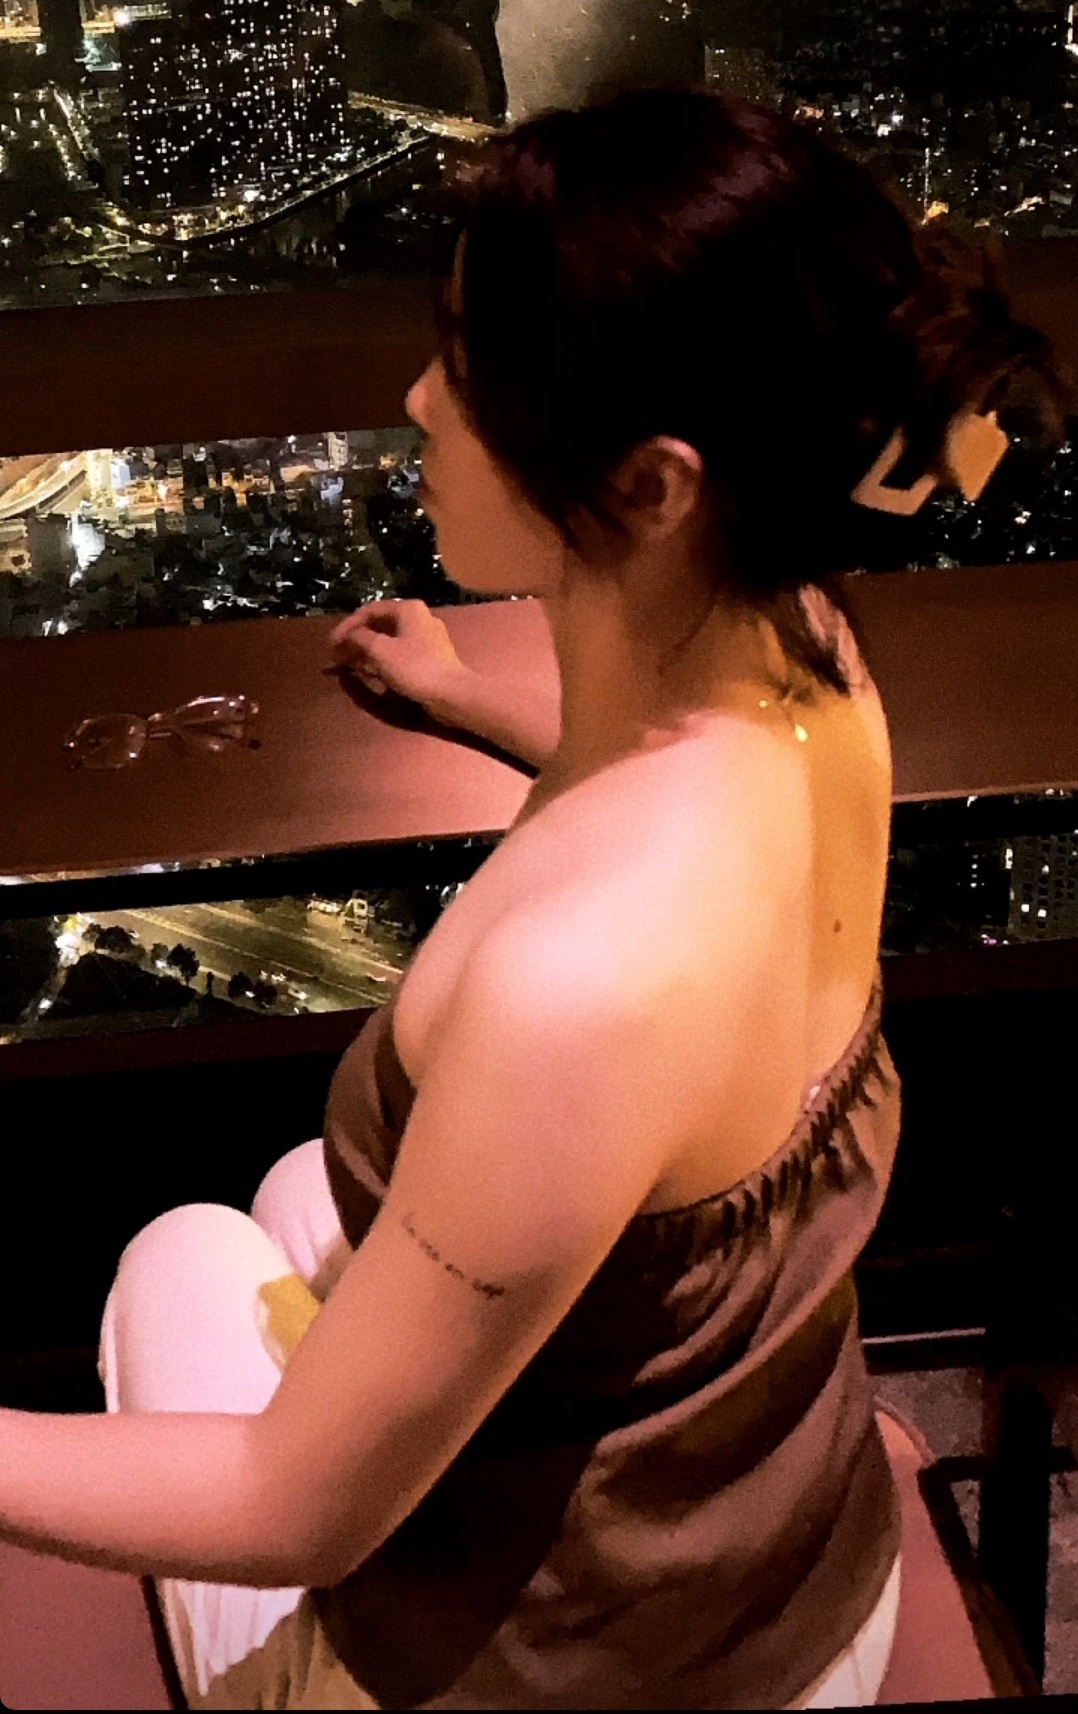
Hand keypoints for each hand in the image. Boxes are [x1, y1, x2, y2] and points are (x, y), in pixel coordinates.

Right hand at [330, 600, 470, 712]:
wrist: (452, 693)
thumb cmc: (415, 668)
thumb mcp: (381, 651)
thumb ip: (360, 638)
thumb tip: (349, 636)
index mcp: (408, 609)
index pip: (369, 610)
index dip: (347, 626)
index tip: (332, 644)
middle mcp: (419, 618)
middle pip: (379, 625)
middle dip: (357, 639)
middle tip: (339, 654)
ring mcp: (427, 638)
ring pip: (389, 640)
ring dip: (368, 651)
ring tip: (350, 664)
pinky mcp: (431, 657)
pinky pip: (400, 653)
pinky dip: (383, 660)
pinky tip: (370, 672)